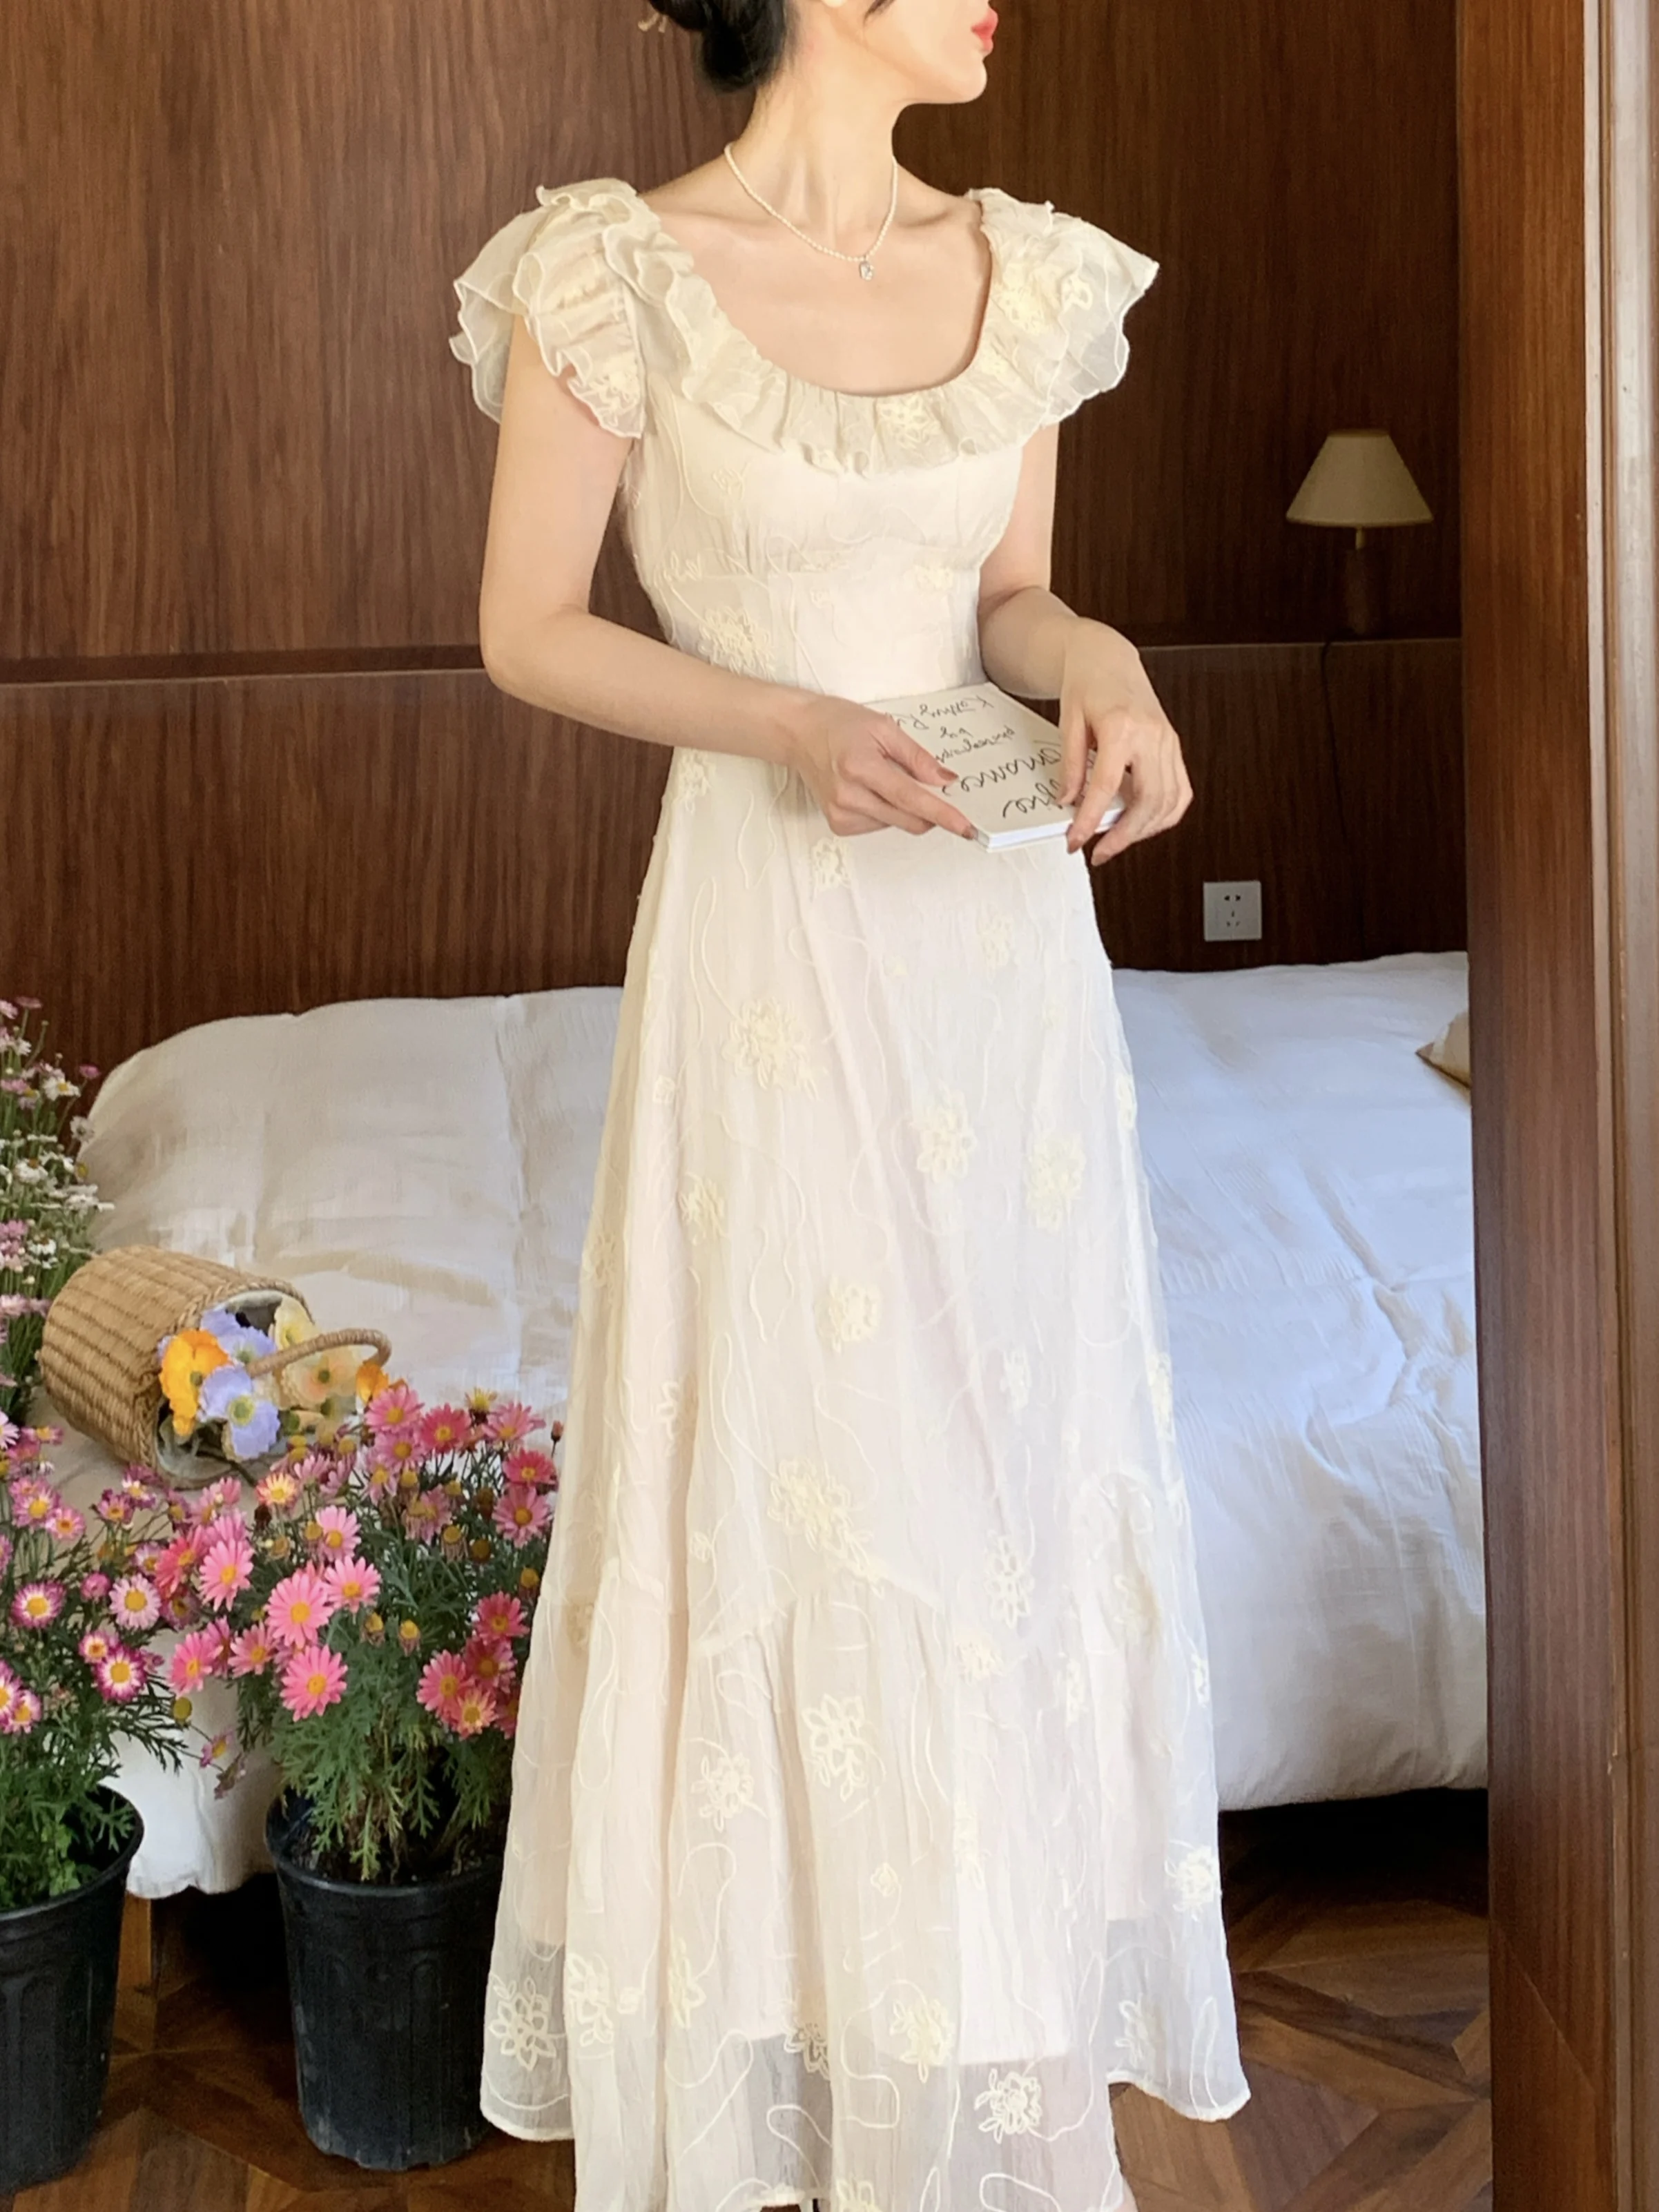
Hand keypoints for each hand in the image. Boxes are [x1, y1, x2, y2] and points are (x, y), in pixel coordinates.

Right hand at [780, 693, 974, 839]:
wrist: (798, 734)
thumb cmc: (837, 724)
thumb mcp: (883, 728)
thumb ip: (917, 757)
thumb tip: (945, 780)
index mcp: (860, 767)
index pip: (910, 798)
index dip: (942, 814)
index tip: (965, 827)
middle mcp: (848, 796)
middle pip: (908, 819)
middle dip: (930, 810)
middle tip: (935, 788)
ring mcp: (841, 814)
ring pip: (896, 823)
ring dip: (904, 807)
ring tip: (883, 776)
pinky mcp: (838, 824)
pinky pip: (880, 825)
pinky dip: (887, 810)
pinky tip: (871, 789)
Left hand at [1056, 624, 1193, 865]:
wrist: (1108, 658)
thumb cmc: (1087, 684)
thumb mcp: (1068, 723)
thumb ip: (1071, 766)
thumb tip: (1069, 803)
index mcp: (1122, 726)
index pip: (1107, 786)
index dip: (1091, 820)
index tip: (1076, 841)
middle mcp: (1153, 735)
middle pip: (1147, 800)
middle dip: (1124, 835)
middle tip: (1099, 852)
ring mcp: (1168, 742)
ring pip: (1168, 801)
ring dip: (1143, 830)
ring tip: (1117, 840)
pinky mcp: (1174, 747)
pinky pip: (1179, 791)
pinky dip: (1163, 815)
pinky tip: (1142, 824)